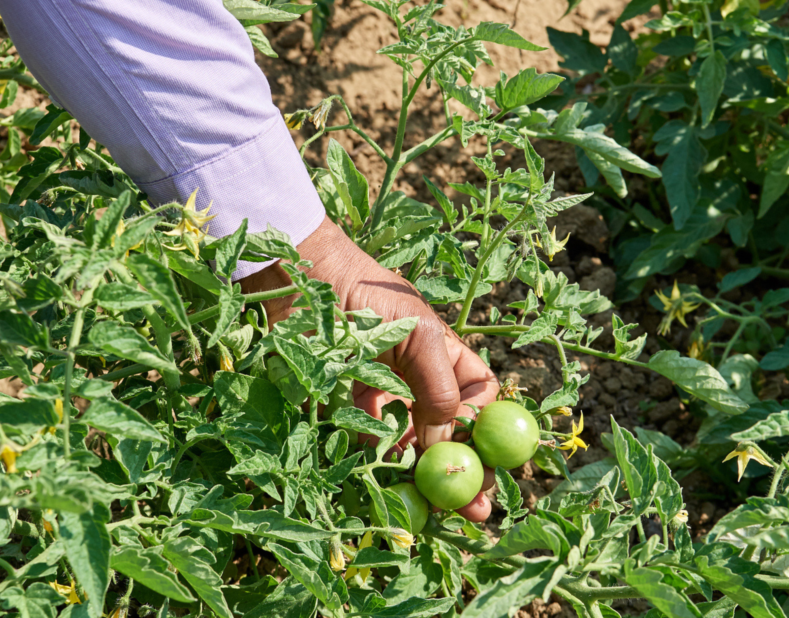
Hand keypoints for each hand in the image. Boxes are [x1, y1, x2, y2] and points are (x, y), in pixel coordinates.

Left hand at [238, 216, 499, 520]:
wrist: (303, 280)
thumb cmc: (368, 294)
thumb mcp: (417, 333)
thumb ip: (436, 386)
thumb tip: (447, 439)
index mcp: (445, 353)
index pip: (479, 394)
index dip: (484, 424)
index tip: (480, 453)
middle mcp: (418, 375)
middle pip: (450, 427)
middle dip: (464, 467)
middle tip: (472, 508)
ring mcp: (384, 390)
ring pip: (412, 438)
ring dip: (422, 469)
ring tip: (430, 500)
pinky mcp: (350, 400)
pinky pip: (371, 434)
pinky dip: (379, 453)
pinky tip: (383, 466)